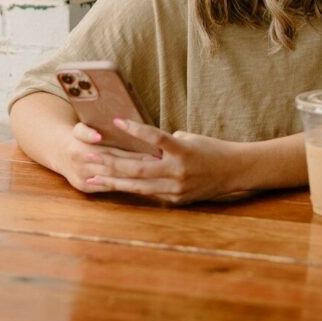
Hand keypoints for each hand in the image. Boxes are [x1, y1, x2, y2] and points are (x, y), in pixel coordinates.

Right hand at [56, 121, 155, 193]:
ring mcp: (82, 179)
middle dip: (138, 166)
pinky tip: (141, 183)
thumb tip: (98, 137)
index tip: (153, 152)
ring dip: (135, 177)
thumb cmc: (76, 137)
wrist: (60, 152)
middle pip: (115, 168)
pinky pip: (108, 188)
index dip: (133, 154)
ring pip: (113, 179)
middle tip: (160, 163)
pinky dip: (125, 184)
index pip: (112, 153)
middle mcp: (80, 167)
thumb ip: (86, 132)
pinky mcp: (85, 188)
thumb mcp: (79, 128)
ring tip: (156, 172)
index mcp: (79, 150)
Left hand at [83, 118, 242, 203]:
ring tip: (91, 177)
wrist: (234, 172)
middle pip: (137, 166)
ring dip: (112, 180)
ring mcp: (176, 188)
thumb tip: (139, 141)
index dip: (135, 129)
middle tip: (87, 155)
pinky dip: (129, 188)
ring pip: (137, 185)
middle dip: (110, 162)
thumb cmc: (210, 149)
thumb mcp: (189, 138)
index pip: (155, 137)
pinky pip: (147, 193)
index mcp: (182, 150)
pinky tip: (112, 186)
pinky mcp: (175, 199)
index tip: (116, 121)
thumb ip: (164, 143)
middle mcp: (178, 171)